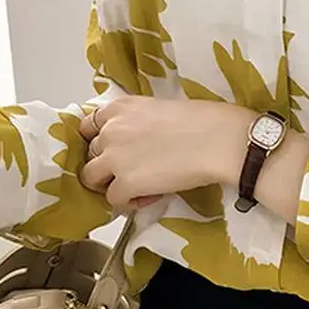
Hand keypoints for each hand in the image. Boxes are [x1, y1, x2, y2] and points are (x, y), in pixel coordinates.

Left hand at [79, 97, 254, 209]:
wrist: (220, 141)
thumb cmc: (205, 120)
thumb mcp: (162, 109)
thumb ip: (140, 122)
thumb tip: (142, 140)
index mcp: (120, 107)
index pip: (89, 126)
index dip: (101, 141)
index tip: (116, 151)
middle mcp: (110, 129)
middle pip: (90, 153)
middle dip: (108, 164)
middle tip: (133, 171)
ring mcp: (114, 157)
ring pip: (92, 178)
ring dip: (111, 184)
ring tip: (138, 187)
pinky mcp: (125, 183)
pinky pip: (113, 200)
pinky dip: (129, 202)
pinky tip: (152, 196)